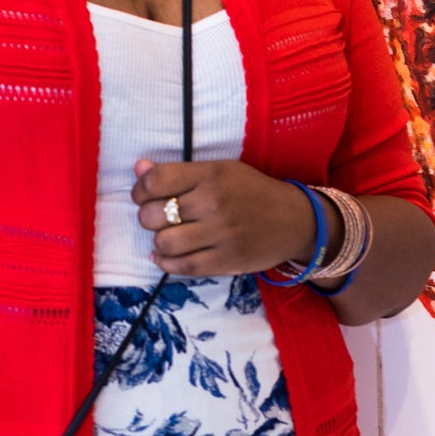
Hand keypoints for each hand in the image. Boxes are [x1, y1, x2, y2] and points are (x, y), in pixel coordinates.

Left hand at [132, 158, 320, 277]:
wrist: (295, 220)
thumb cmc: (252, 192)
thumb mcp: (220, 172)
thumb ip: (178, 172)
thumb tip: (139, 168)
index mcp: (211, 174)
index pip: (156, 181)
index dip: (140, 190)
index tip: (143, 196)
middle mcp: (215, 202)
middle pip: (155, 214)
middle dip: (148, 217)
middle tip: (158, 218)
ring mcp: (222, 234)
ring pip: (165, 242)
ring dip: (159, 241)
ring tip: (168, 236)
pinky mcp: (227, 260)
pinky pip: (183, 266)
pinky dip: (166, 262)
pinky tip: (165, 255)